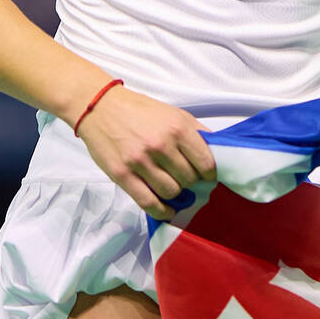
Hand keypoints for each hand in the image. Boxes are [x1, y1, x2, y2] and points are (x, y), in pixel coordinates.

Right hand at [73, 85, 215, 220]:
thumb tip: (219, 153)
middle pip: (189, 180)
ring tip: (173, 187)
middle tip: (185, 179)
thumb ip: (197, 133)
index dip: (210, 174)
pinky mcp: (122, 175)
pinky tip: (168, 210)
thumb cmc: (140, 111)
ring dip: (175, 193)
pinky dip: (162, 211)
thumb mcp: (174, 113)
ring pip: (172, 192)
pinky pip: (149, 203)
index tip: (207, 177)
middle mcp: (161, 145)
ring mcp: (140, 161)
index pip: (206, 163)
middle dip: (191, 182)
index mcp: (178, 128)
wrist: (101, 108)